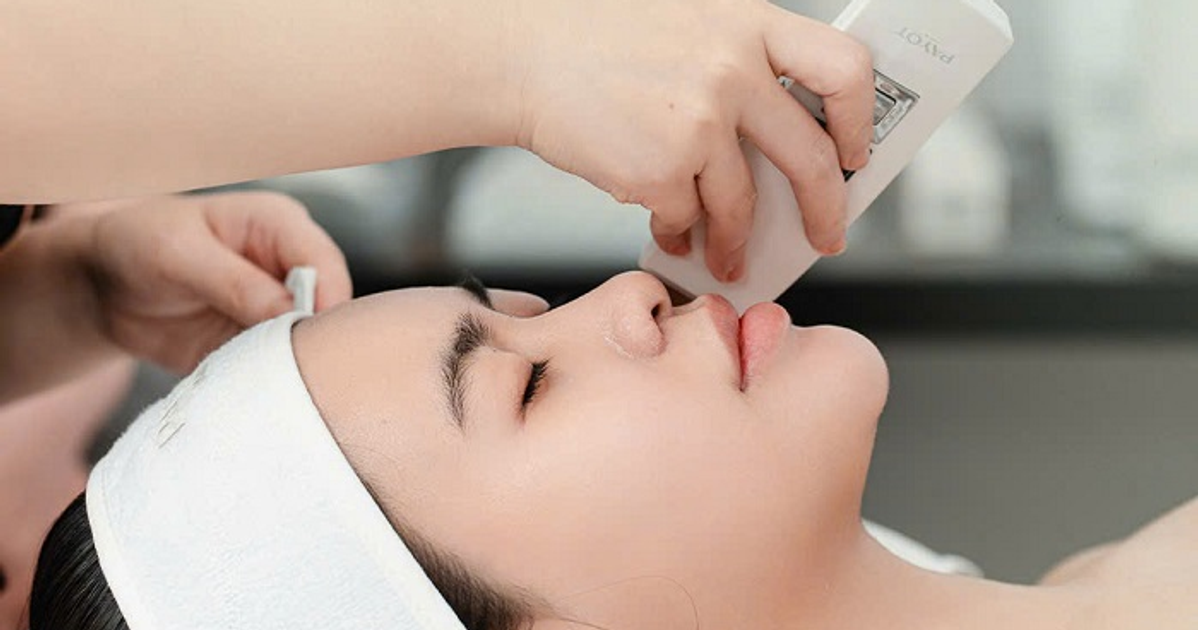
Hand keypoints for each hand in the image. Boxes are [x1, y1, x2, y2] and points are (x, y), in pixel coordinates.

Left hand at [74, 192, 351, 372]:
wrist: (106, 284)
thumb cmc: (140, 243)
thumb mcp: (178, 254)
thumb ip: (235, 282)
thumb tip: (288, 313)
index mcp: (282, 226)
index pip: (326, 265)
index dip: (325, 303)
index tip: (304, 338)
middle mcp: (290, 267)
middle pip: (330, 309)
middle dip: (313, 341)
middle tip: (286, 369)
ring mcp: (280, 308)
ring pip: (310, 344)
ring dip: (289, 367)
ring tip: (257, 381)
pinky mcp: (264, 343)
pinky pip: (280, 369)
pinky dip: (267, 383)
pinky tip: (248, 391)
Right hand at [508, 0, 873, 280]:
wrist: (520, 50)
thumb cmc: (593, 35)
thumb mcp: (688, 19)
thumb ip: (739, 57)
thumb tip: (782, 129)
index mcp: (748, 24)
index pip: (843, 70)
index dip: (859, 120)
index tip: (853, 153)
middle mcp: (732, 70)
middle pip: (808, 157)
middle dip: (824, 210)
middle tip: (825, 237)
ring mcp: (698, 123)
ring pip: (740, 203)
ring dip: (736, 242)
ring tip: (726, 258)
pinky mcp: (658, 168)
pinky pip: (683, 217)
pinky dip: (676, 232)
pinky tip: (666, 231)